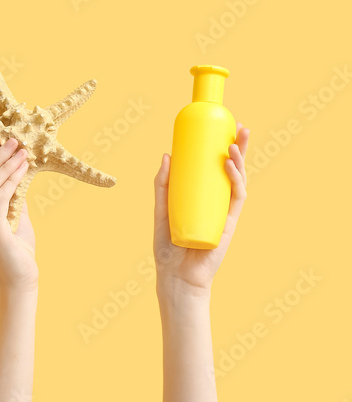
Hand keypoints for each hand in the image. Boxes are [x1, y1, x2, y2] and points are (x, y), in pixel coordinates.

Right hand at [0, 137, 36, 291]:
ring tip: (21, 151)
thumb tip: (15, 169)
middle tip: (10, 140)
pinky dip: (12, 179)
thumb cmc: (17, 250)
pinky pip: (1, 198)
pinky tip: (23, 168)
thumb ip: (9, 196)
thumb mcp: (12, 217)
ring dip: (5, 164)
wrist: (21, 279)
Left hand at [154, 123, 248, 296]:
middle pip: (232, 169)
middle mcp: (216, 202)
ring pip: (238, 180)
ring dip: (239, 160)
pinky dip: (235, 179)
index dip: (222, 147)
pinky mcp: (229, 223)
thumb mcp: (160, 208)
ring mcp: (225, 212)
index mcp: (202, 196)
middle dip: (239, 147)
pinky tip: (229, 165)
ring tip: (234, 143)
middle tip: (241, 126)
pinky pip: (236, 198)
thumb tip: (166, 154)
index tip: (223, 126)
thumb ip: (162, 184)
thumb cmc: (167, 245)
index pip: (215, 167)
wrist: (175, 275)